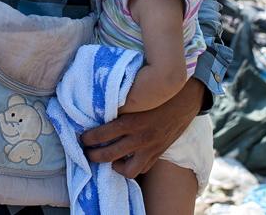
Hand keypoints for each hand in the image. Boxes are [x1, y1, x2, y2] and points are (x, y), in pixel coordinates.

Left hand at [80, 79, 203, 178]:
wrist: (184, 99)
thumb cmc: (156, 95)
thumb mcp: (135, 98)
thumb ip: (118, 107)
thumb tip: (95, 110)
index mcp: (130, 122)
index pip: (100, 135)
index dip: (87, 139)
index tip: (81, 137)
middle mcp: (139, 138)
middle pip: (108, 155)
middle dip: (92, 155)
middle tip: (86, 151)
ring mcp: (150, 149)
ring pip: (127, 170)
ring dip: (114, 166)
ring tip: (108, 158)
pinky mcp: (159, 154)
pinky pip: (143, 169)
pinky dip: (132, 166)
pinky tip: (126, 158)